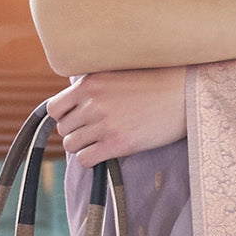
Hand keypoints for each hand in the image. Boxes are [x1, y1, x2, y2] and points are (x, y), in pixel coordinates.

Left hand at [46, 68, 186, 165]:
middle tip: (91, 134)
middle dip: (74, 133)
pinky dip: (89, 160)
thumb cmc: (152, 84)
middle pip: (63, 129)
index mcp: (89, 83)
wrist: (181, 95)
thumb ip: (93, 85)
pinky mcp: (117, 144)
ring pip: (72, 145)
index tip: (76, 120)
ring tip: (98, 144)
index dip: (62, 118)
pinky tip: (102, 155)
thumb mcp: (116, 75)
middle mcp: (92, 103)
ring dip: (82, 148)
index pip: (54, 108)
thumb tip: (74, 97)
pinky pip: (85, 159)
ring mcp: (104, 124)